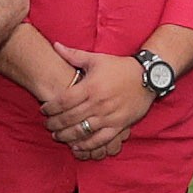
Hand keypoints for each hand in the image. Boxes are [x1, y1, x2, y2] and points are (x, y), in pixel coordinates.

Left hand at [42, 42, 155, 157]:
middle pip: (69, 118)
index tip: (43, 110)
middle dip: (54, 123)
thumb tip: (55, 45)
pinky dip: (86, 145)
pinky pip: (100, 140)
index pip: (63, 101)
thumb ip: (74, 55)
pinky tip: (76, 147)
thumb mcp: (97, 59)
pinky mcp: (119, 125)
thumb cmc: (120, 67)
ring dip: (66, 136)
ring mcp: (109, 116)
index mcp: (90, 87)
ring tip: (57, 135)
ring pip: (82, 131)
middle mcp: (98, 103)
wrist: (149, 77)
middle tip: (47, 125)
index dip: (50, 108)